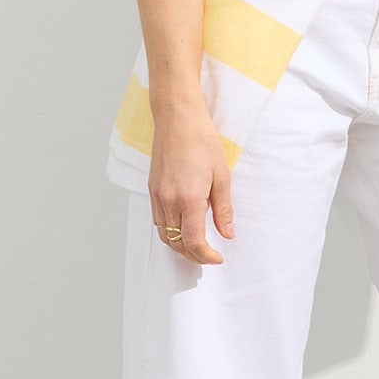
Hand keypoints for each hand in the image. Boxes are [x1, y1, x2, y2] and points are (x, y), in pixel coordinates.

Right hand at [147, 109, 234, 263]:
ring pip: (165, 235)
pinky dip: (169, 232)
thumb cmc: (201, 142)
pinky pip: (158, 221)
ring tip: (197, 246)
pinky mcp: (152, 190)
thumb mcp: (222, 176)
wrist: (177, 120)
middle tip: (210, 255)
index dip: (206, 256)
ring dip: (180, 246)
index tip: (217, 258)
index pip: (194, 241)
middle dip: (193, 255)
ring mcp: (157, 196)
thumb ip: (223, 209)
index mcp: (189, 199)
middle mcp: (169, 201)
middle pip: (177, 243)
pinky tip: (182, 227)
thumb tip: (227, 233)